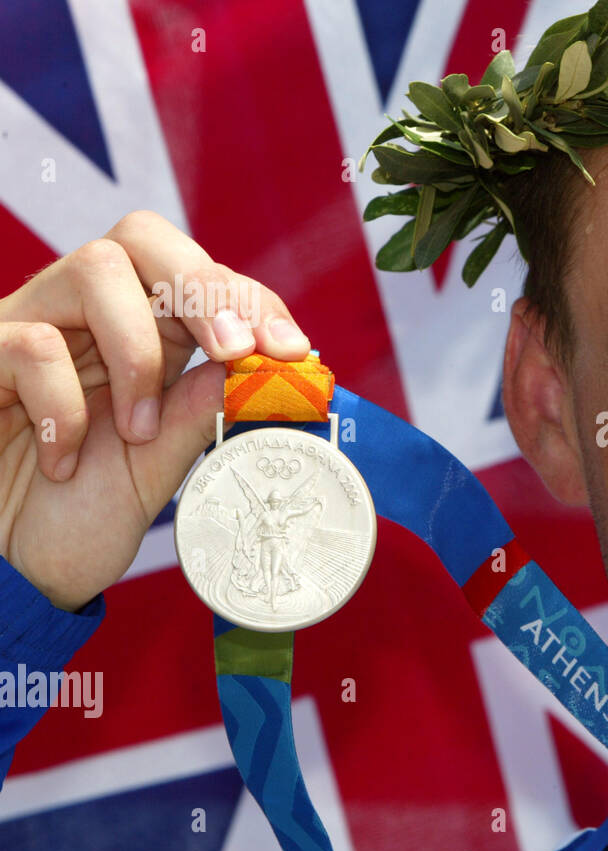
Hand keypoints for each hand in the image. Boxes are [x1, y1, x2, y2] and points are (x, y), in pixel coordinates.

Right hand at [0, 211, 312, 610]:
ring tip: (138, 432)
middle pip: (144, 237)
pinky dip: (64, 408)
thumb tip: (261, 366)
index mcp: (140, 334)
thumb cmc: (75, 513)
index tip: (291, 350)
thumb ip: (199, 412)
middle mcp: (84, 315)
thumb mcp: (157, 465)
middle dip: (205, 287)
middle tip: (235, 349)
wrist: (7, 568)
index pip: (198, 277)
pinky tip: (63, 459)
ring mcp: (28, 325)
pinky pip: (32, 343)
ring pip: (96, 268)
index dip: (249, 300)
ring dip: (137, 352)